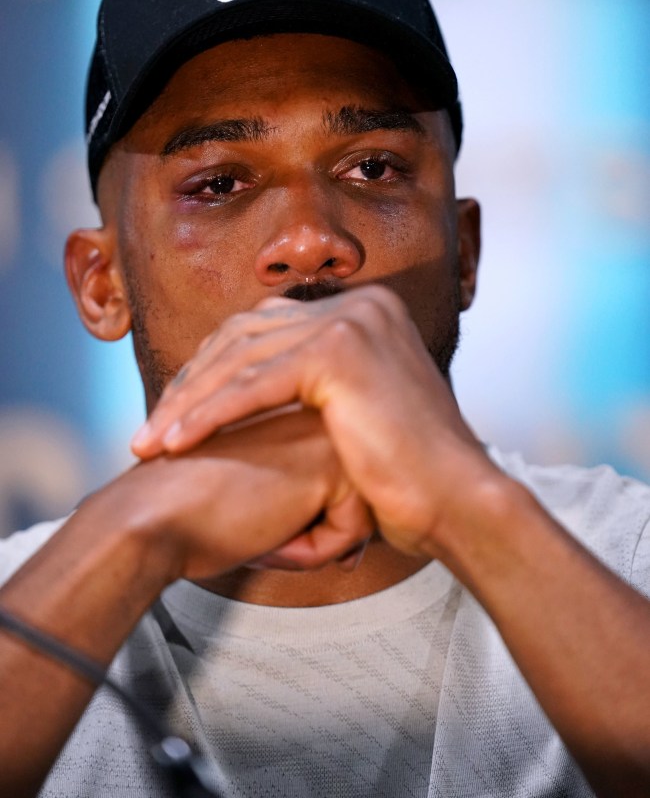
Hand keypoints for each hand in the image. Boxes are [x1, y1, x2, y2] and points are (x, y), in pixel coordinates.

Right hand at [124, 407, 373, 580]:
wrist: (150, 515)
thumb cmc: (188, 507)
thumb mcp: (256, 487)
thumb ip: (301, 493)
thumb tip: (353, 548)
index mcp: (296, 405)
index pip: (329, 486)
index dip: (293, 521)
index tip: (246, 513)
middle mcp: (318, 409)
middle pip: (347, 497)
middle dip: (304, 530)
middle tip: (249, 521)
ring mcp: (328, 429)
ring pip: (355, 515)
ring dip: (305, 542)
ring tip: (255, 526)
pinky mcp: (332, 461)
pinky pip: (352, 532)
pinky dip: (309, 551)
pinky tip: (266, 533)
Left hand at [132, 285, 497, 559]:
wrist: (454, 499)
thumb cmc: (404, 472)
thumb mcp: (355, 409)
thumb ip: (315, 382)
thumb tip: (260, 382)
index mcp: (363, 309)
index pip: (265, 326)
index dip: (213, 367)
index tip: (177, 407)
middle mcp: (358, 304)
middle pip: (246, 335)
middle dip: (191, 382)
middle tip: (152, 426)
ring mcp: (351, 321)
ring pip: (242, 359)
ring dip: (187, 402)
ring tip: (150, 441)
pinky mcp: (339, 352)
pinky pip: (254, 385)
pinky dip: (208, 415)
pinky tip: (174, 443)